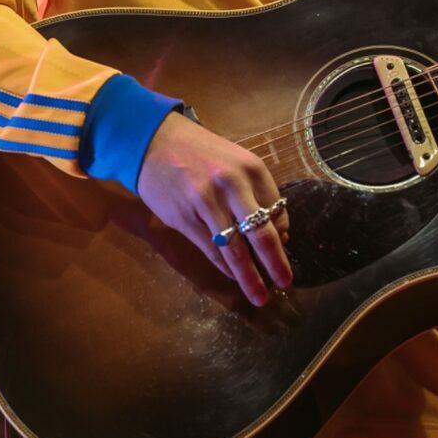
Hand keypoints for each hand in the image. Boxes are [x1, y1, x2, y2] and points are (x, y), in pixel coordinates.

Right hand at [137, 112, 291, 306]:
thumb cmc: (198, 151)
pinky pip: (211, 250)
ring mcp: (206, 203)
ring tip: (260, 296)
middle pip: (261, 235)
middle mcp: (232, 185)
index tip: (282, 247)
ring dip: (249, 277)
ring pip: (235, 250)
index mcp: (251, 169)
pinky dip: (224, 267)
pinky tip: (232, 276)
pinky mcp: (184, 218)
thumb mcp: (234, 161)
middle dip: (275, 264)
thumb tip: (276, 231)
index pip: (277, 211)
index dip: (282, 234)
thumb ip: (254, 192)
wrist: (152, 140)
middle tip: (285, 283)